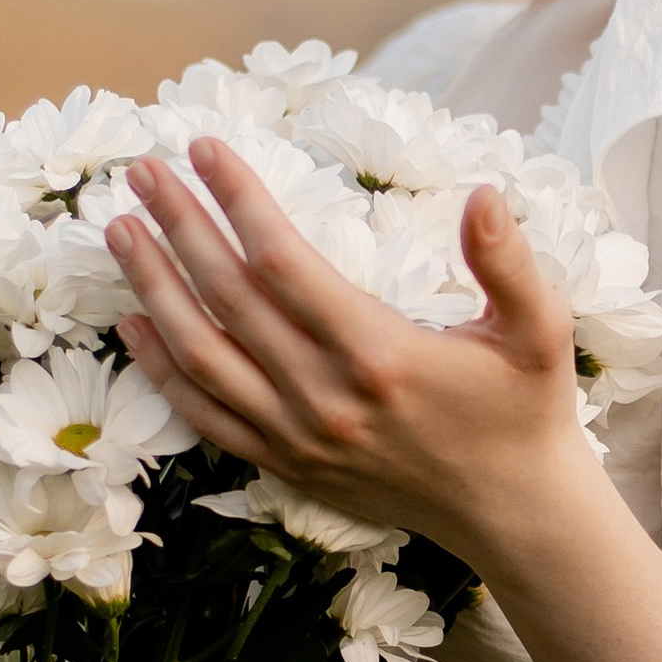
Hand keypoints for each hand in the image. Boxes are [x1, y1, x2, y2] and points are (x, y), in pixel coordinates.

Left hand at [105, 145, 599, 569]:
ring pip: (201, 353)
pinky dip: (160, 368)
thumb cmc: (525, 409)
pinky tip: (133, 321)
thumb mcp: (540, 330)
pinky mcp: (286, 464)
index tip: (205, 149)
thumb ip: (509, 262)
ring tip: (121, 231)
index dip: (238, 199)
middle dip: (179, 225)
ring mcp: (298, 436)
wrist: (511, 512)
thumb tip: (485, 194)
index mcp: (381, 354)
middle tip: (144, 172)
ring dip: (153, 287)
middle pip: (228, 297)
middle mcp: (326, 398)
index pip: (283, 261)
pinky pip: (204, 414)